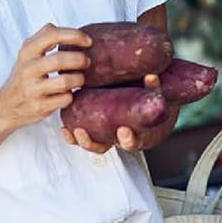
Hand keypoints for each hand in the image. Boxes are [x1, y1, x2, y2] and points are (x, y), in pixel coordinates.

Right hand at [0, 23, 90, 144]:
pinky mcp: (39, 107)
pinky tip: (69, 93)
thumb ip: (44, 37)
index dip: (74, 35)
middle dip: (80, 60)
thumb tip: (65, 28)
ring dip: (79, 79)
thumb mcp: (28, 53)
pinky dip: (72, 96)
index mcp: (27, 52)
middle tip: (87, 62)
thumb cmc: (24, 76)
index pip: (52, 35)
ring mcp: (33, 89)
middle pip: (60, 60)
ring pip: (65, 82)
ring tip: (80, 79)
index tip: (88, 41)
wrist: (5, 106)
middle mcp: (28, 69)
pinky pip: (65, 99)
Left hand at [60, 74, 179, 153]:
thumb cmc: (153, 104)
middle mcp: (117, 138)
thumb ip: (154, 89)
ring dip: (78, 139)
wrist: (149, 108)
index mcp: (136, 134)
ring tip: (71, 130)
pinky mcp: (95, 126)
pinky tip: (64, 127)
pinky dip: (71, 134)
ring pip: (90, 142)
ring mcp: (105, 133)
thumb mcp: (157, 98)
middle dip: (91, 143)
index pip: (131, 143)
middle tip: (82, 133)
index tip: (123, 130)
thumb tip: (150, 75)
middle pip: (103, 147)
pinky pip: (81, 134)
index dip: (128, 139)